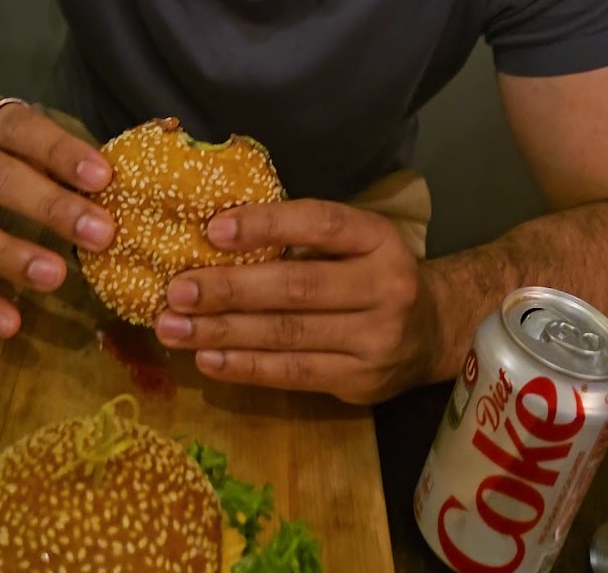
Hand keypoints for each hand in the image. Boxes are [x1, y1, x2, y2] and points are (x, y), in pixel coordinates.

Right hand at [0, 95, 113, 337]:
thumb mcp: (13, 130)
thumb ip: (53, 154)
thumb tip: (113, 188)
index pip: (24, 130)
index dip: (62, 153)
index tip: (103, 177)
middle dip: (50, 207)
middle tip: (100, 233)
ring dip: (10, 257)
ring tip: (55, 276)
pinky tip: (10, 325)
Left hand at [154, 198, 437, 403]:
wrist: (433, 331)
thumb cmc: (374, 271)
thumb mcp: (356, 239)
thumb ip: (303, 234)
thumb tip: (217, 233)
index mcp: (378, 239)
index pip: (320, 224)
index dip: (266, 225)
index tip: (213, 230)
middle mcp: (384, 287)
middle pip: (297, 287)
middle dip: (229, 289)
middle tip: (176, 290)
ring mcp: (374, 340)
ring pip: (287, 336)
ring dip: (223, 333)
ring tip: (174, 328)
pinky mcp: (359, 382)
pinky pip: (292, 373)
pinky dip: (245, 367)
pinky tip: (208, 359)